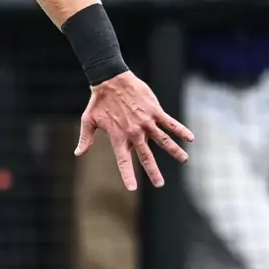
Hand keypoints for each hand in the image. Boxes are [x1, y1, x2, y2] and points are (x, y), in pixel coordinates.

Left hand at [75, 70, 193, 190]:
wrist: (110, 80)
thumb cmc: (98, 101)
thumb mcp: (88, 121)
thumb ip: (86, 139)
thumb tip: (78, 153)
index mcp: (118, 137)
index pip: (123, 161)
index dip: (128, 175)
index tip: (132, 188)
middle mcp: (134, 132)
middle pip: (146, 156)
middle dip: (153, 172)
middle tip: (160, 184)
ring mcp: (146, 122)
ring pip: (163, 140)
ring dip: (174, 151)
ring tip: (184, 160)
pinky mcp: (155, 111)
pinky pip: (170, 123)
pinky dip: (180, 130)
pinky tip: (191, 137)